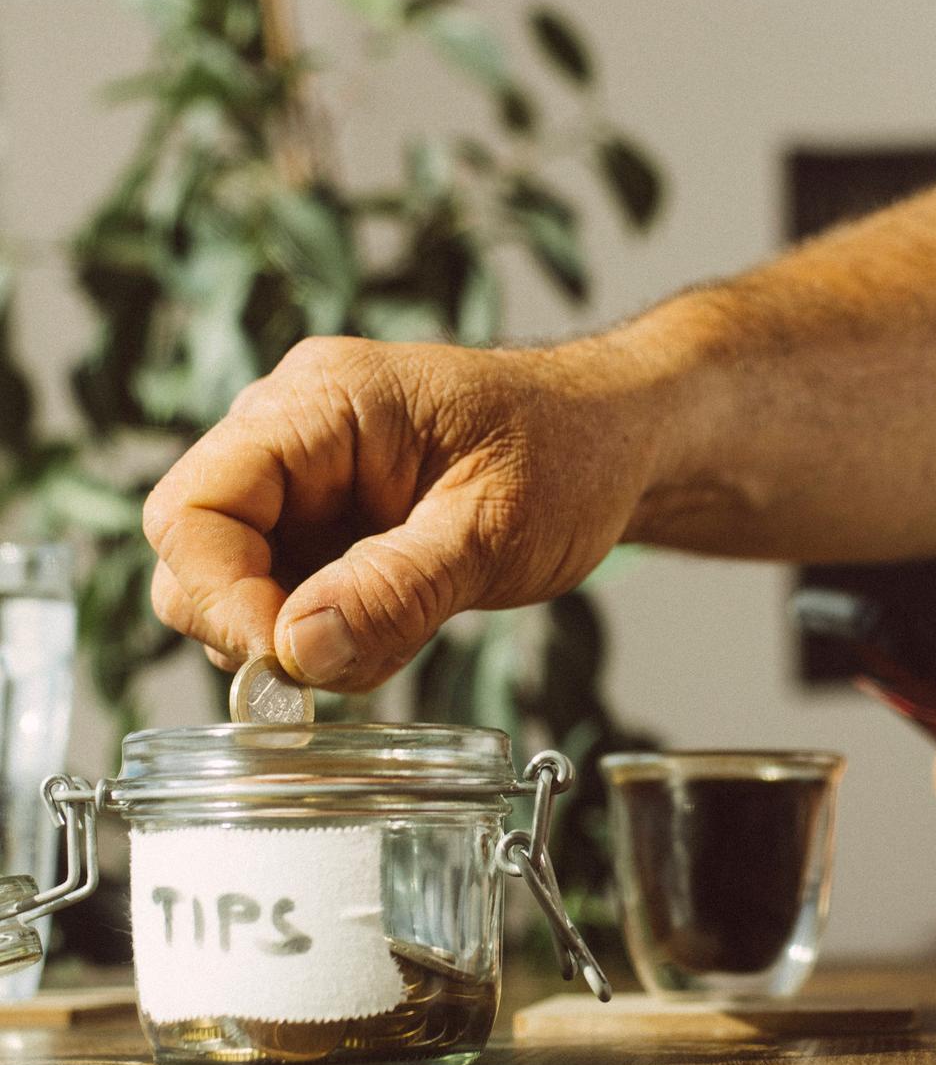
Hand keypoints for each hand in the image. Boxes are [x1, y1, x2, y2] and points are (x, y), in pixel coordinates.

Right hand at [143, 336, 657, 690]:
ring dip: (301, 636)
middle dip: (254, 624)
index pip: (196, 505)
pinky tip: (402, 621)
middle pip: (198, 549)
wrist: (611, 446)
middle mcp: (295, 435)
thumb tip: (297, 653)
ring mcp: (308, 484)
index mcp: (322, 404)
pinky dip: (332, 636)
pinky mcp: (330, 526)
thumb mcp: (494, 528)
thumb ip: (397, 589)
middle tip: (343, 659)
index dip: (220, 595)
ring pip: (238, 584)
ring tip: (402, 624)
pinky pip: (290, 597)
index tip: (287, 660)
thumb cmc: (569, 455)